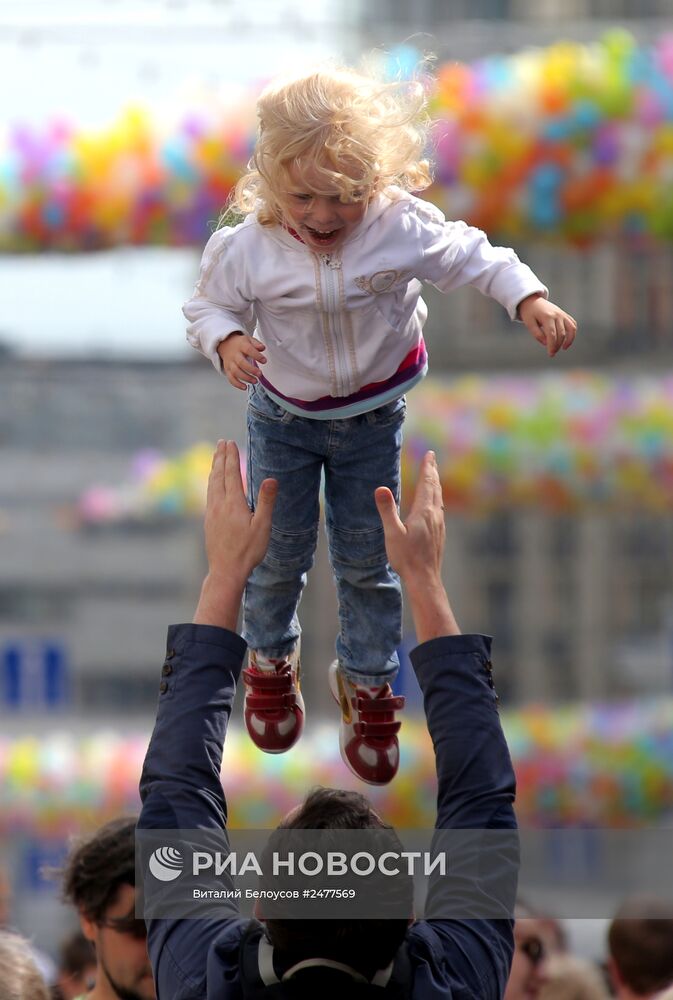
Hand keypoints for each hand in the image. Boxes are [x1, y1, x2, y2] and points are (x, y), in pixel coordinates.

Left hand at [193, 440, 276, 627]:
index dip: (231, 457)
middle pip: (219, 475)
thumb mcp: (262, 527)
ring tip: (215, 457)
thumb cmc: (248, 550)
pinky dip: (211, 482)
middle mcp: (219, 504)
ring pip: (211, 484)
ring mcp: (211, 512)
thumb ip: (266, 501)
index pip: (232, 473)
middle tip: (221, 442)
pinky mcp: (208, 520)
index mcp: (234, 503)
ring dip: (214, 468)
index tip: (229, 442)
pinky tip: (212, 483)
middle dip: (220, 457)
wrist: (226, 571)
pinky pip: (209, 494)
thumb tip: (271, 479)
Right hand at [217, 333, 266, 389]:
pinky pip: (231, 378)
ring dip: (246, 378)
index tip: (264, 361)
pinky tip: (245, 387)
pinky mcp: (227, 370)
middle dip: (251, 369)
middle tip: (260, 374)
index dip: (256, 355)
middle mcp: (234, 355)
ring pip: (236, 372)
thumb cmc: (240, 344)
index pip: (248, 350)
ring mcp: (230, 363)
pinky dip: (237, 384)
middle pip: (241, 363)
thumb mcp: (249, 340)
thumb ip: (256, 344)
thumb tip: (262, 348)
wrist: (225, 344)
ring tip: (255, 381)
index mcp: (241, 346)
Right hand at [375, 451, 459, 640]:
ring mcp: (439, 525)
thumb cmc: (407, 558)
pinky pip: (439, 510)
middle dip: (433, 472)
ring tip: (433, 477)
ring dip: (436, 485)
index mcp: (424, 512)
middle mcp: (435, 515)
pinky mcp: (439, 534)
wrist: (424, 579)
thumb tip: (380, 488)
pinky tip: (434, 505)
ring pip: (439, 499)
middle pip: (435, 488)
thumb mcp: (392, 533)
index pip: (428, 483)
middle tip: (432, 458)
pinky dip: (436, 499)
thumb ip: (387, 510)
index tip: (429, 453)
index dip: (428, 467)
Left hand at [518, 294, 576, 357]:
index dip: (552, 346)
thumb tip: (546, 343)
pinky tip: (567, 341)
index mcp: (547, 317)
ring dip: (568, 340)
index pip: (552, 335)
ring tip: (563, 348)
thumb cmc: (529, 313)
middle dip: (557, 345)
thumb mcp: (529, 323)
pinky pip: (572, 324)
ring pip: (571, 329)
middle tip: (552, 353)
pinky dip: (572, 333)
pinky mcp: (564, 314)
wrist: (533, 300)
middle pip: (561, 334)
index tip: (550, 354)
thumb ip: (537, 334)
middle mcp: (557, 315)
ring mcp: (562, 314)